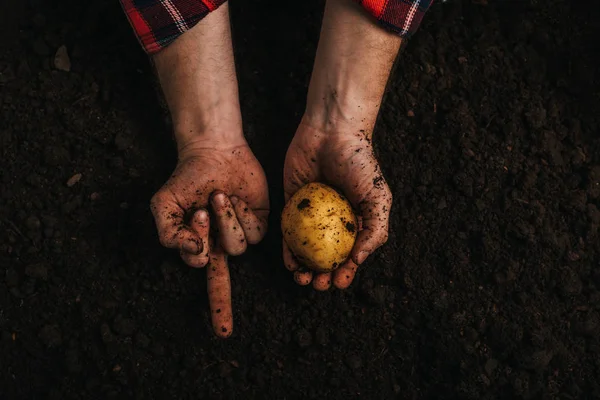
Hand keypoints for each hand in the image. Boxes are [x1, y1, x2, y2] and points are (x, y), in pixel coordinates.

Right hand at [150, 141, 268, 336]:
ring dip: (227, 221)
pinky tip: (235, 198)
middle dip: (210, 235)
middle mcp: (218, 242)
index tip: (194, 217)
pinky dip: (244, 216)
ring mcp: (239, 232)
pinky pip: (256, 233)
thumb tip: (196, 252)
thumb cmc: (187, 177)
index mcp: (196, 242)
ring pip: (237, 248)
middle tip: (202, 209)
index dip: (197, 248)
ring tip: (219, 196)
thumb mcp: (164, 204)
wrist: (212, 151)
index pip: (199, 263)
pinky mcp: (258, 220)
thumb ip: (169, 234)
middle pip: (219, 272)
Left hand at [282, 121, 391, 290]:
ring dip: (305, 270)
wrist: (332, 133)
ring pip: (307, 251)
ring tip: (303, 279)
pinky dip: (289, 251)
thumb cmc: (360, 163)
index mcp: (356, 222)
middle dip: (323, 277)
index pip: (351, 256)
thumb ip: (374, 230)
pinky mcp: (292, 204)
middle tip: (318, 283)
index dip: (346, 273)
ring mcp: (311, 215)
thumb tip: (357, 261)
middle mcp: (333, 222)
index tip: (339, 281)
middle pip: (327, 258)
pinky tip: (290, 263)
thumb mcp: (378, 198)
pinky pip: (289, 234)